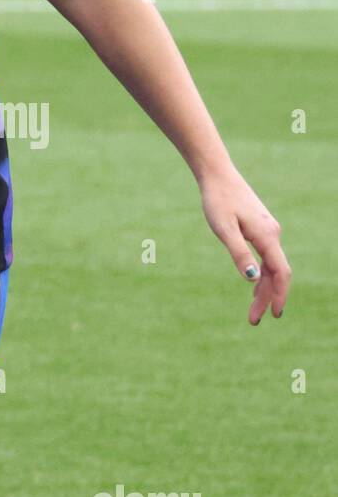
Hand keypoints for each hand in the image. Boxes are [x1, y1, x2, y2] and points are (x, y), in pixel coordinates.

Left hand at [198, 169, 289, 324]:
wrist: (217, 175)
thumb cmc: (217, 200)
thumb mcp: (223, 228)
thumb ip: (238, 252)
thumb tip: (252, 279)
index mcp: (267, 236)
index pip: (280, 273)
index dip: (279, 295)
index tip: (273, 314)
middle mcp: (272, 233)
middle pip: (275, 273)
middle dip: (266, 297)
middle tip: (253, 321)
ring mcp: (267, 230)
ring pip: (270, 265)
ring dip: (263, 287)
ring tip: (252, 309)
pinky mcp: (260, 227)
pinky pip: (266, 256)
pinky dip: (261, 273)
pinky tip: (253, 282)